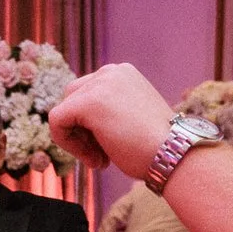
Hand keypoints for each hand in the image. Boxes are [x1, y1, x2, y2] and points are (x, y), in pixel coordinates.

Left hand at [47, 62, 176, 182]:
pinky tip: (95, 159)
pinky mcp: (88, 102)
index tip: (108, 147)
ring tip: (101, 159)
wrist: (175, 155)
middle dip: (80, 131)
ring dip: (76, 141)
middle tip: (102, 155)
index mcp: (121, 74)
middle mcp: (111, 71)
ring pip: (63, 112)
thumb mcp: (129, 118)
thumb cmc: (157, 147)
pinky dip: (67, 144)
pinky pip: (56, 122)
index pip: (85, 94)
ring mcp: (100, 84)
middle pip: (71, 100)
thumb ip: (105, 112)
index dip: (88, 126)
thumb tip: (71, 122)